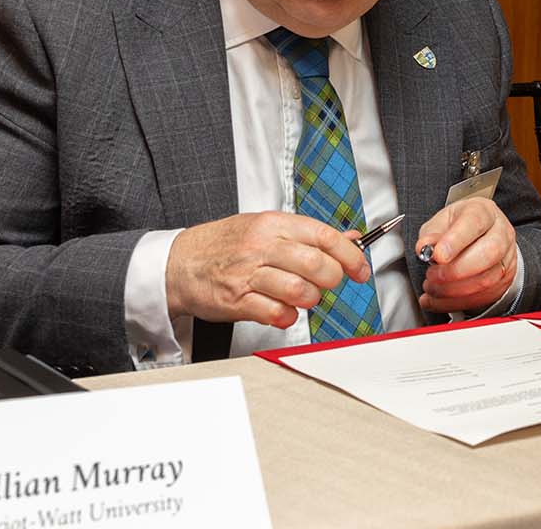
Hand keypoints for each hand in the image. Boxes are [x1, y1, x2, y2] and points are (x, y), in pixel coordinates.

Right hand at [165, 212, 370, 328]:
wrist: (180, 262)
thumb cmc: (227, 244)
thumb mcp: (267, 227)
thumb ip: (309, 234)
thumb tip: (352, 238)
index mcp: (274, 224)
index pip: (324, 236)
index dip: (350, 255)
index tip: (360, 270)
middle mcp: (263, 246)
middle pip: (317, 264)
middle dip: (333, 279)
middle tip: (330, 284)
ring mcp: (248, 274)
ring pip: (299, 289)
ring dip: (312, 299)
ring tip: (306, 297)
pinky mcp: (236, 300)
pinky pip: (274, 313)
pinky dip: (287, 316)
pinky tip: (285, 311)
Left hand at [414, 197, 517, 312]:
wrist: (482, 237)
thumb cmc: (460, 227)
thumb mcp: (441, 222)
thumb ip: (431, 234)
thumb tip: (424, 247)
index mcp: (484, 212)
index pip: (474, 223)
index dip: (456, 241)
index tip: (438, 256)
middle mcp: (501, 233)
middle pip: (488, 252)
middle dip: (455, 270)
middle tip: (432, 275)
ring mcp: (506, 257)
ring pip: (487, 279)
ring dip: (454, 290)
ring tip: (432, 288)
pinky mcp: (504, 280)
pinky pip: (484, 296)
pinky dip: (457, 303)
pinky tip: (439, 300)